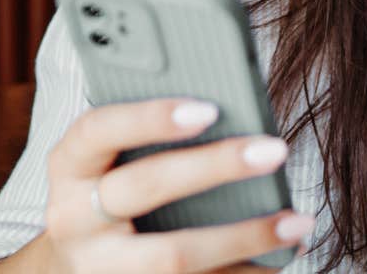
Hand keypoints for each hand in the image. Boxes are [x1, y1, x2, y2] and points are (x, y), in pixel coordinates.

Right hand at [36, 97, 312, 272]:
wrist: (68, 270)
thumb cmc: (107, 189)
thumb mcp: (107, 159)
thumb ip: (148, 134)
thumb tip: (232, 110)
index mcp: (69, 165)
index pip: (100, 129)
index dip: (150, 117)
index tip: (209, 109)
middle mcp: (75, 217)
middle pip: (145, 187)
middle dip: (215, 167)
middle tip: (275, 150)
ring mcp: (100, 266)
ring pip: (173, 256)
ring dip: (244, 237)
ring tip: (298, 220)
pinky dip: (244, 273)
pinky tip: (281, 256)